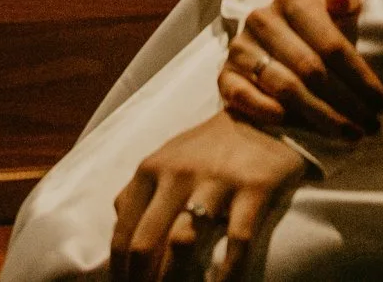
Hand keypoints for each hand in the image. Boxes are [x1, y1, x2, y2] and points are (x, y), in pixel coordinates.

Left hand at [110, 110, 306, 281]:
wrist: (264, 116)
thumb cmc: (208, 148)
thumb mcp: (165, 159)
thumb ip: (137, 191)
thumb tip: (119, 226)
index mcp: (150, 170)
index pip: (124, 234)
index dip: (121, 273)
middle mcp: (177, 174)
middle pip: (146, 243)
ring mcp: (216, 181)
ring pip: (184, 243)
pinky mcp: (253, 189)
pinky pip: (236, 241)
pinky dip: (227, 274)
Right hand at [215, 0, 382, 138]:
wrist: (275, 43)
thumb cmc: (317, 31)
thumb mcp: (336, 13)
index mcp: (291, 0)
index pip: (332, 45)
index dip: (361, 77)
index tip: (381, 102)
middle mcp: (261, 19)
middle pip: (311, 70)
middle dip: (346, 103)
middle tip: (370, 126)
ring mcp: (240, 48)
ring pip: (285, 88)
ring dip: (321, 116)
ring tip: (349, 134)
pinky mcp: (224, 76)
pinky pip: (245, 99)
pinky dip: (271, 115)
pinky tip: (300, 130)